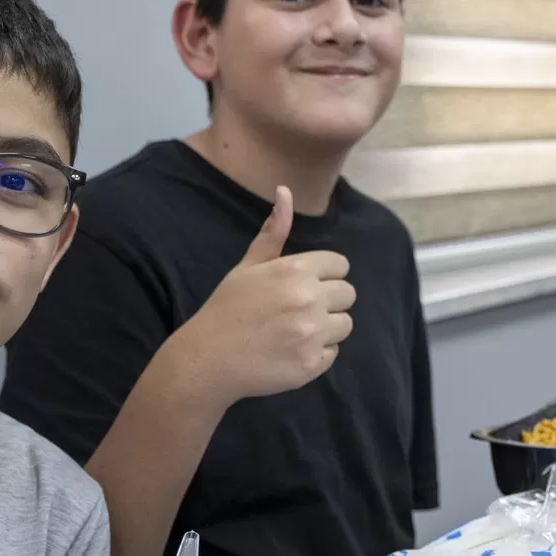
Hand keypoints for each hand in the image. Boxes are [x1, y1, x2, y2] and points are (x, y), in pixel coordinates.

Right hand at [172, 187, 354, 403]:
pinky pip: (333, 352)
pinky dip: (317, 352)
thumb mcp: (248, 266)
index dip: (324, 274)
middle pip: (348, 294)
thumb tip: (285, 191)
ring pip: (345, 324)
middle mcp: (309, 299)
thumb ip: (273, 233)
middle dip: (328, 300)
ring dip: (327, 327)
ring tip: (297, 330)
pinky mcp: (312, 364)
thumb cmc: (227, 308)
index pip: (340, 265)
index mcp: (295, 270)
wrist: (208, 359)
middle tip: (298, 309)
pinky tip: (292, 349)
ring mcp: (312, 334)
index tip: (303, 285)